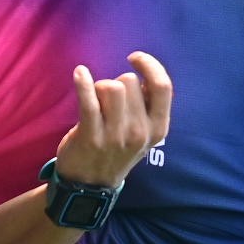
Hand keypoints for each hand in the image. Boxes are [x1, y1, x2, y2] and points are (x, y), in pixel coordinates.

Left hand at [52, 53, 172, 188]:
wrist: (91, 185)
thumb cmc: (117, 151)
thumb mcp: (144, 134)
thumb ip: (149, 107)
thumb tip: (145, 73)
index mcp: (158, 128)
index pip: (163, 86)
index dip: (150, 65)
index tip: (134, 58)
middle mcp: (140, 132)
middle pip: (129, 82)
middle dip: (116, 83)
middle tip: (108, 101)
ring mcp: (116, 135)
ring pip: (110, 87)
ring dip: (99, 87)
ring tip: (95, 101)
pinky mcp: (91, 136)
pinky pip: (88, 100)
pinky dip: (83, 82)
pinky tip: (80, 73)